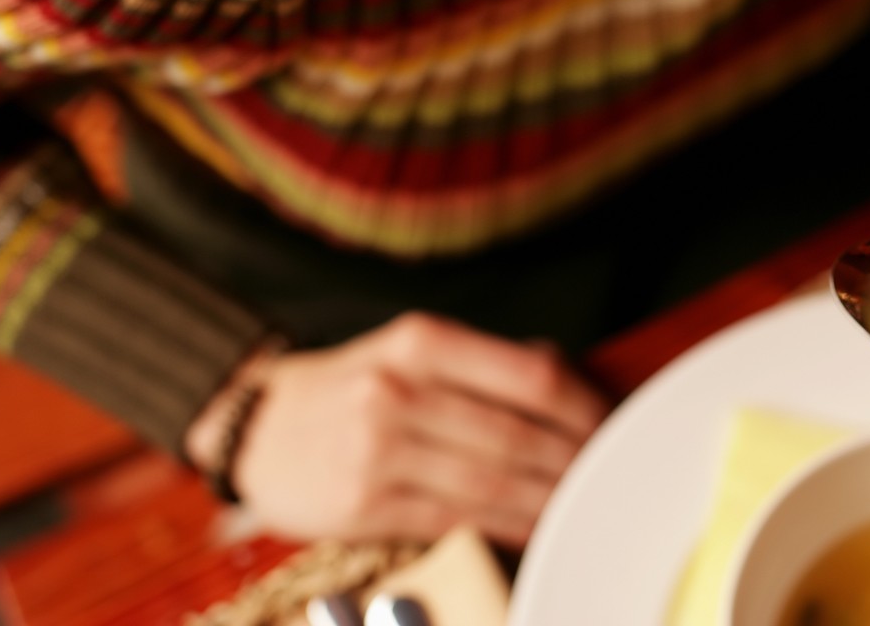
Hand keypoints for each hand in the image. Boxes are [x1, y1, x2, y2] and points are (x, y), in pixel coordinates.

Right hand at [186, 313, 608, 547]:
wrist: (255, 428)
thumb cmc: (352, 388)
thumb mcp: (408, 352)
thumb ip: (483, 365)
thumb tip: (568, 379)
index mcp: (421, 342)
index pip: (530, 377)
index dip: (584, 408)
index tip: (614, 426)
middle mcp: (399, 391)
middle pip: (518, 435)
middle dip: (576, 461)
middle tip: (613, 474)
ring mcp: (378, 450)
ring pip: (492, 483)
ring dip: (549, 499)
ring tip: (586, 504)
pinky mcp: (363, 504)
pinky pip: (456, 518)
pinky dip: (507, 526)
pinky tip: (536, 526)